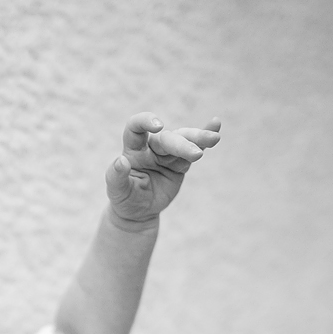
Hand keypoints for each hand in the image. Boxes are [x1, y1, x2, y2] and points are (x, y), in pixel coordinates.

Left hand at [105, 112, 220, 225]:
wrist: (138, 212)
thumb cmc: (124, 199)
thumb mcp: (117, 192)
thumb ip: (116, 176)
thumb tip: (120, 161)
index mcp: (133, 150)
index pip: (136, 129)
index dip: (145, 122)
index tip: (159, 126)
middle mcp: (151, 147)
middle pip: (168, 139)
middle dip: (182, 144)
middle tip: (196, 153)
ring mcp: (167, 154)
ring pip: (184, 141)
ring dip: (198, 139)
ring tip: (214, 138)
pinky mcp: (180, 163)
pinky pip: (194, 149)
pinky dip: (204, 141)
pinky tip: (216, 129)